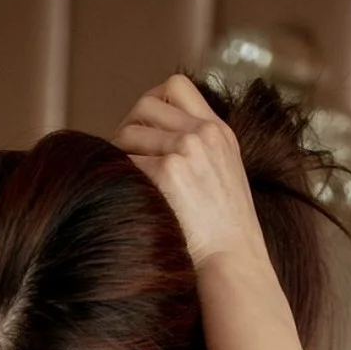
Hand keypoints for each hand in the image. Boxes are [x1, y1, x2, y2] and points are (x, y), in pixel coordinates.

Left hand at [112, 73, 269, 272]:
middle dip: (127, 130)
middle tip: (121, 159)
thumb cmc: (223, 233)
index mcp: (218, 131)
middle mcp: (203, 134)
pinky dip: (118, 176)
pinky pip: (125, 161)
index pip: (175, 87)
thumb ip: (199, 150)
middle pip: (145, 106)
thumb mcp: (223, 176)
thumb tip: (152, 138)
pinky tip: (122, 196)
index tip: (142, 132)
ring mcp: (186, 150)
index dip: (150, 104)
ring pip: (130, 132)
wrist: (232, 262)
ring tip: (122, 181)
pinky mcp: (167, 172)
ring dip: (118, 155)